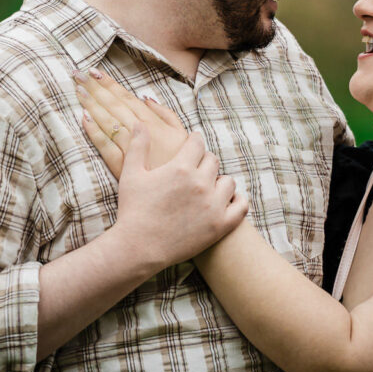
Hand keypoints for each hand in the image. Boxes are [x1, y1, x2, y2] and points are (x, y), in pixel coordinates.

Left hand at [75, 69, 187, 177]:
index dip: (110, 84)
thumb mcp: (183, 137)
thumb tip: (147, 98)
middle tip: (77, 74)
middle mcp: (142, 133)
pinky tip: (84, 119)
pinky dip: (95, 131)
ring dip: (92, 104)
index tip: (94, 72)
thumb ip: (167, 116)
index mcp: (155, 124)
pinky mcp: (123, 167)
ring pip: (108, 122)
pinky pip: (106, 146)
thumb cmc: (182, 165)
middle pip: (115, 106)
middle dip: (96, 88)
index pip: (127, 99)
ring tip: (78, 90)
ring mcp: (132, 150)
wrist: (181, 196)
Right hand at [109, 123, 247, 268]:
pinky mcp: (220, 225)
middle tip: (195, 170)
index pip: (198, 143)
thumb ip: (138, 146)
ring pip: (228, 181)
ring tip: (208, 187)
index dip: (193, 143)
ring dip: (219, 181)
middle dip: (204, 162)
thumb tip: (139, 123)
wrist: (138, 248)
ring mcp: (213, 205)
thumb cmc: (133, 210)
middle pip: (213, 161)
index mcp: (180, 168)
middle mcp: (200, 183)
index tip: (192, 146)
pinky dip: (236, 201)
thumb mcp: (131, 174)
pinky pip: (241, 206)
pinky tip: (226, 201)